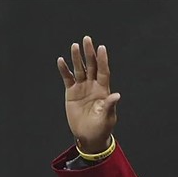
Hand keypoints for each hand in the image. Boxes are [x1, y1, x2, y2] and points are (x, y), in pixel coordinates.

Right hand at [56, 35, 119, 153]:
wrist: (88, 136)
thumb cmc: (101, 128)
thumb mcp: (107, 118)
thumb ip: (109, 105)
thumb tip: (116, 95)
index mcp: (104, 90)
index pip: (103, 71)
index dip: (102, 60)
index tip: (101, 48)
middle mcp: (93, 86)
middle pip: (91, 66)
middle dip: (89, 53)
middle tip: (87, 39)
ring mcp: (82, 88)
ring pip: (79, 70)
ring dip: (76, 58)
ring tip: (74, 46)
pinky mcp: (72, 92)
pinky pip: (68, 78)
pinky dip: (64, 70)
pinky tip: (61, 61)